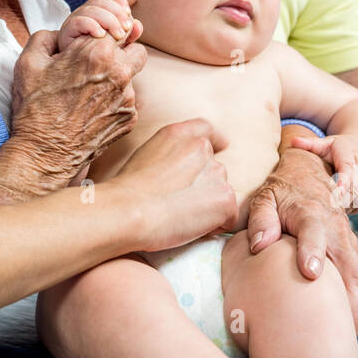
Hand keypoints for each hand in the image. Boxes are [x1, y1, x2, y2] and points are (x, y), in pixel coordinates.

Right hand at [5, 29, 146, 192]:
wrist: (45, 154)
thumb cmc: (34, 108)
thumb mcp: (28, 63)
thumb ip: (47, 36)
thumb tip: (61, 33)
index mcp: (96, 52)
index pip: (119, 25)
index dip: (106, 32)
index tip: (96, 41)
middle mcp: (119, 72)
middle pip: (136, 48)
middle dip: (121, 51)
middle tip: (98, 63)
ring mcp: (127, 97)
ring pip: (132, 76)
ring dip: (117, 78)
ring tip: (89, 92)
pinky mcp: (130, 118)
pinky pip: (127, 101)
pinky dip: (114, 101)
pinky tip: (92, 110)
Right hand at [56, 0, 141, 51]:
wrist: (71, 69)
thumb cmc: (94, 56)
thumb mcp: (115, 44)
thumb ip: (127, 34)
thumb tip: (138, 25)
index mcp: (95, 11)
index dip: (120, 1)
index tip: (128, 15)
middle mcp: (84, 12)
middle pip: (102, 1)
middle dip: (118, 14)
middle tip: (126, 29)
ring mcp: (74, 20)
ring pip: (92, 9)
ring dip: (109, 21)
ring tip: (118, 36)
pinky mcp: (67, 31)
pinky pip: (80, 21)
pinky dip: (92, 26)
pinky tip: (101, 35)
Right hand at [110, 118, 236, 252]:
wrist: (130, 210)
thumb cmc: (127, 191)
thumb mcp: (145, 155)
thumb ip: (170, 154)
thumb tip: (181, 171)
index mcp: (179, 134)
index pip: (206, 130)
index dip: (216, 140)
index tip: (220, 146)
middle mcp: (201, 148)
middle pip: (214, 169)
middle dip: (204, 186)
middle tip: (180, 204)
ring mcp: (216, 172)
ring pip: (221, 193)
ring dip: (209, 205)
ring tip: (182, 216)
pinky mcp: (225, 198)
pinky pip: (229, 215)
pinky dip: (217, 224)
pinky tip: (193, 227)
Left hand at [245, 133, 357, 332]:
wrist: (308, 176)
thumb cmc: (282, 193)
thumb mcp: (265, 197)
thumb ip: (261, 219)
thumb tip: (260, 245)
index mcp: (310, 213)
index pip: (314, 231)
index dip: (313, 251)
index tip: (310, 272)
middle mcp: (334, 228)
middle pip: (346, 261)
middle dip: (345, 293)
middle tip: (335, 323)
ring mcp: (346, 240)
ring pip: (357, 274)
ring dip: (354, 303)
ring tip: (344, 331)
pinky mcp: (351, 251)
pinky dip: (355, 300)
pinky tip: (346, 322)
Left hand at [287, 133, 357, 213]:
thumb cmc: (342, 148)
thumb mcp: (327, 143)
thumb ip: (311, 143)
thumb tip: (293, 141)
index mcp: (352, 157)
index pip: (349, 169)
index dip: (344, 181)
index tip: (338, 191)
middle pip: (352, 190)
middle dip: (338, 199)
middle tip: (320, 204)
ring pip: (355, 202)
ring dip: (340, 205)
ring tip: (325, 202)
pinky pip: (357, 208)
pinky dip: (345, 208)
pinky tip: (335, 204)